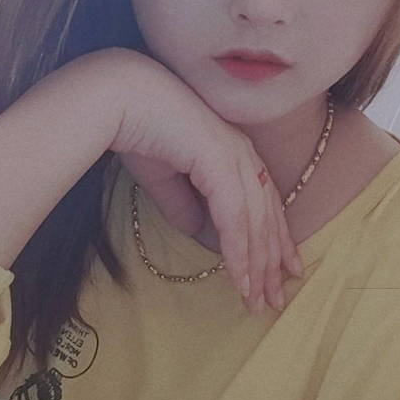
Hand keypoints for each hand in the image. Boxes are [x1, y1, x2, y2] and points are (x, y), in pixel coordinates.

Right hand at [106, 47, 302, 314]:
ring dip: (257, 266)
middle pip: (266, 217)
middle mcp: (242, 154)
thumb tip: (198, 232)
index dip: (273, 240)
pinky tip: (241, 279)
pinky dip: (239, 252)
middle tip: (275, 301)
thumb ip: (185, 204)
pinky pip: (235, 218)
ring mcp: (234, 157)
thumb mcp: (165, 177)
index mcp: (233, 152)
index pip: (263, 204)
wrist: (119, 98)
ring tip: (258, 301)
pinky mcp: (220, 163)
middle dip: (272, 262)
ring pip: (255, 223)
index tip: (279, 273)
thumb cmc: (138, 128)